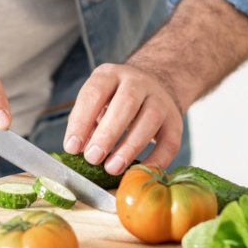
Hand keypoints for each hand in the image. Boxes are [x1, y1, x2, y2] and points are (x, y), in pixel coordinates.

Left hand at [63, 63, 185, 174]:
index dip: (82, 122)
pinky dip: (156, 159)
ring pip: (150, 119)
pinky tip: (139, 172)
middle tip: (92, 158)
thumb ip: (86, 123)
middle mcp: (137, 82)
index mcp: (110, 75)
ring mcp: (160, 99)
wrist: (154, 84)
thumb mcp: (96, 102)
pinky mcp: (175, 120)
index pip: (94, 94)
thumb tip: (78, 150)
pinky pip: (170, 141)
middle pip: (125, 104)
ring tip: (112, 168)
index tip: (72, 148)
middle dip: (107, 134)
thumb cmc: (115, 99)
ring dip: (130, 147)